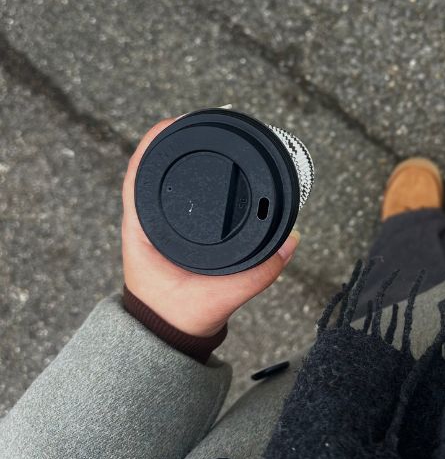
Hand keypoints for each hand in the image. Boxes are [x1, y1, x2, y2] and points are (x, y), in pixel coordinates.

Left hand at [121, 117, 299, 336]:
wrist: (168, 339)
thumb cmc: (181, 316)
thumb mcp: (219, 297)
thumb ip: (256, 273)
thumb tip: (290, 240)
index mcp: (143, 231)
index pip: (140, 174)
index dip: (155, 143)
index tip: (177, 122)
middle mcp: (146, 221)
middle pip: (154, 167)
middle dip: (178, 139)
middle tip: (209, 119)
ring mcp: (158, 225)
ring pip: (165, 180)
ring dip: (185, 156)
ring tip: (215, 134)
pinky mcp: (172, 232)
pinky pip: (177, 196)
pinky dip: (193, 176)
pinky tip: (216, 166)